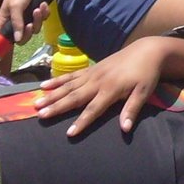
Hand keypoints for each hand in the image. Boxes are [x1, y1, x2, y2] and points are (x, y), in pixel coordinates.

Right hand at [0, 0, 47, 44]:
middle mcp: (14, 21)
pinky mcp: (36, 13)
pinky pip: (42, 20)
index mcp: (4, 20)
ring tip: (38, 8)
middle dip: (28, 33)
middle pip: (21, 38)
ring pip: (34, 29)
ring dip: (38, 20)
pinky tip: (43, 5)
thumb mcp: (15, 6)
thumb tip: (16, 39)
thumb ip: (16, 23)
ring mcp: (26, 17)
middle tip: (29, 24)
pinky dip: (44, 13)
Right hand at [36, 36, 169, 134]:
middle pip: (74, 97)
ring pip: (68, 86)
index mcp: (111, 89)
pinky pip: (70, 76)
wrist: (146, 50)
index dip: (82, 122)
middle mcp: (97, 81)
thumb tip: (125, 129)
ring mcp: (92, 73)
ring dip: (52, 95)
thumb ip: (132, 109)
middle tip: (40, 115)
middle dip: (57, 107)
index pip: (93, 109)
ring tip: (37, 103)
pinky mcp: (90, 68)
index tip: (69, 133)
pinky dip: (57, 81)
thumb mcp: (144, 92)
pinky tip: (44, 86)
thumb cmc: (146, 74)